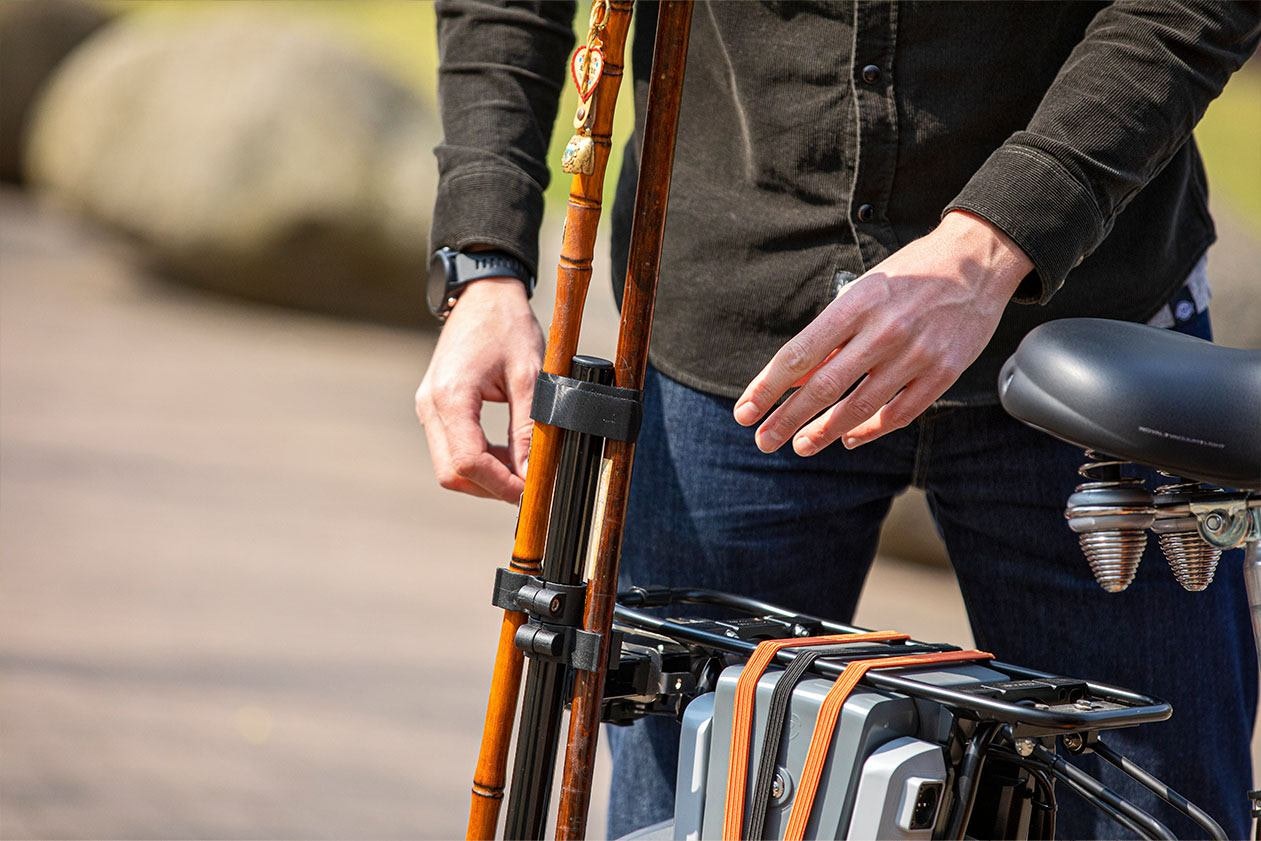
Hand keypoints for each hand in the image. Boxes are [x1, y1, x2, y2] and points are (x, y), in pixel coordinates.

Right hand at [416, 278, 543, 500]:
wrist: (483, 295)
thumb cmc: (508, 326)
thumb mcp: (530, 375)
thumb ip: (530, 427)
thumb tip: (533, 474)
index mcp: (451, 397)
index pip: (468, 462)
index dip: (501, 484)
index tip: (531, 492)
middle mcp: (430, 406)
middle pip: (453, 473)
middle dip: (491, 486)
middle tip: (528, 487)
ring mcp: (427, 408)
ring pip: (449, 467)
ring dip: (485, 476)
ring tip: (522, 468)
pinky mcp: (433, 408)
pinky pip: (450, 448)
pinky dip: (478, 460)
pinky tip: (507, 453)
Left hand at [733, 211, 1032, 454]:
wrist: (977, 260)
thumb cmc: (910, 274)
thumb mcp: (864, 291)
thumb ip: (833, 335)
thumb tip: (796, 379)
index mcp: (857, 303)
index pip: (800, 355)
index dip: (768, 388)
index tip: (746, 412)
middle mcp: (885, 330)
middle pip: (824, 387)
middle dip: (787, 419)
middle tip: (764, 441)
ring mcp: (916, 354)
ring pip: (859, 407)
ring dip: (824, 432)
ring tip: (800, 445)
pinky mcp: (943, 373)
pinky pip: (899, 413)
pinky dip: (870, 430)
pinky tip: (848, 439)